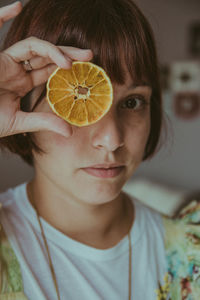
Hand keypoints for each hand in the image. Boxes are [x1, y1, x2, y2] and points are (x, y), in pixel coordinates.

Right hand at [0, 2, 92, 137]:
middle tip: (90, 55)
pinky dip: (2, 16)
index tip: (87, 68)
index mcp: (22, 83)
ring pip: (33, 46)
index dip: (67, 68)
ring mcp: (5, 60)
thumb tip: (70, 132)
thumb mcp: (19, 122)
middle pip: (47, 56)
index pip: (49, 71)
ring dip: (53, 49)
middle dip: (68, 53)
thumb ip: (43, 122)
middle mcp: (16, 69)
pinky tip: (18, 6)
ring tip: (72, 60)